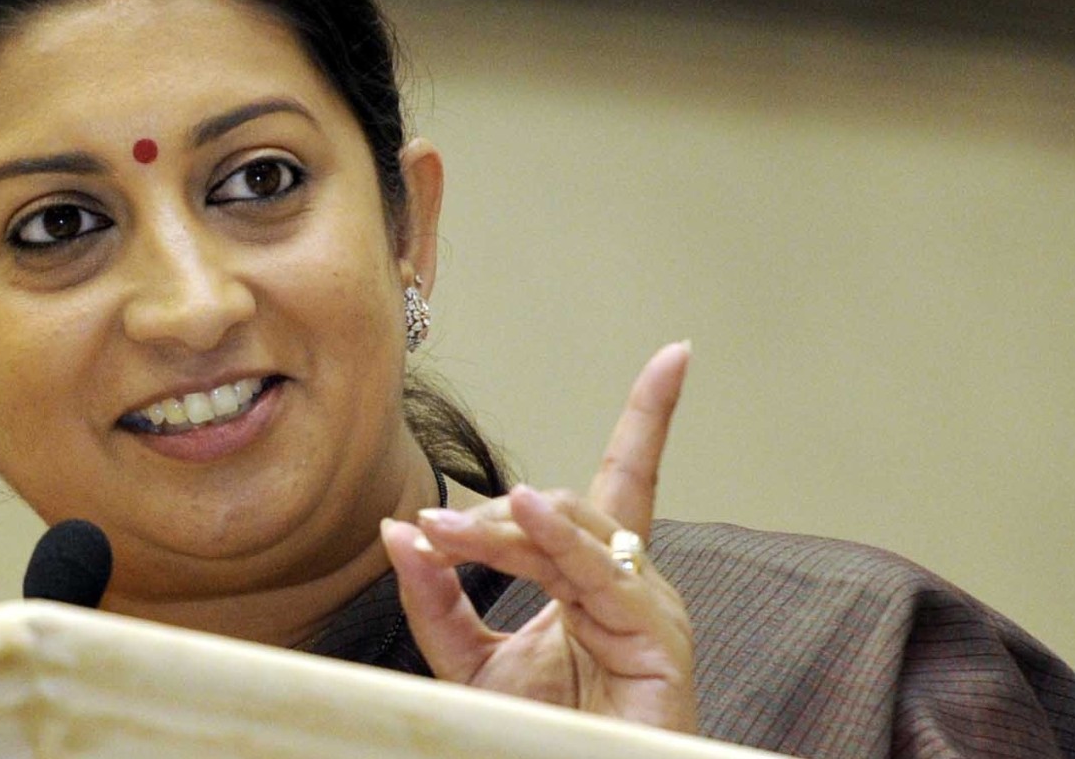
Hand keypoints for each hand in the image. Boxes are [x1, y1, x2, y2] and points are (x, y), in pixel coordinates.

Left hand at [379, 341, 696, 732]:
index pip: (624, 477)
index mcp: (595, 577)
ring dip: (502, 531)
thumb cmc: (537, 734)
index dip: (649, 415)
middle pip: (566, 508)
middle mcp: (628, 582)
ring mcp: (649, 608)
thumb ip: (435, 600)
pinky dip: (556, 542)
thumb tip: (399, 530)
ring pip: (573, 533)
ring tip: (447, 532)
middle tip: (431, 531)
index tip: (676, 354)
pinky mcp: (659, 640)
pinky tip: (521, 519)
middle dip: (493, 516)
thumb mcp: (467, 663)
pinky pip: (599, 576)